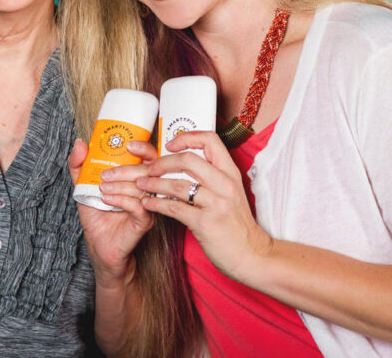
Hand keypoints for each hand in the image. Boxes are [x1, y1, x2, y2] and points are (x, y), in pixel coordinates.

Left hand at [68, 140, 156, 283]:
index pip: (148, 156)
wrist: (100, 246)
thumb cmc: (97, 216)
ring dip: (119, 185)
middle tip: (104, 175)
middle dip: (124, 168)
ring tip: (102, 189)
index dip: (143, 147)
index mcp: (137, 176)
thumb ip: (79, 166)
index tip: (128, 143)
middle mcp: (147, 188)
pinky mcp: (145, 221)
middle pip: (147, 169)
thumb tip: (79, 144)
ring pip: (143, 186)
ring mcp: (148, 204)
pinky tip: (107, 200)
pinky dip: (122, 199)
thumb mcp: (84, 187)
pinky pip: (139, 205)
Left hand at [137, 131, 273, 283]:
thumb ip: (212, 177)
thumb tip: (184, 163)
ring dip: (153, 183)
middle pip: (188, 159)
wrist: (251, 254)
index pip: (209, 140)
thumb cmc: (236, 223)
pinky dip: (156, 204)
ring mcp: (216, 203)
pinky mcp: (205, 223)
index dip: (186, 137)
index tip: (169, 144)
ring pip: (177, 184)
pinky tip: (147, 204)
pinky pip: (174, 209)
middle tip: (148, 168)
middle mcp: (225, 184)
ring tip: (140, 184)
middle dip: (162, 162)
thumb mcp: (230, 192)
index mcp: (230, 172)